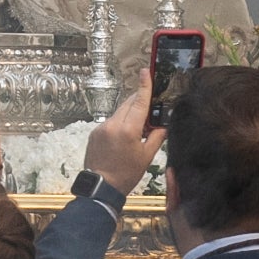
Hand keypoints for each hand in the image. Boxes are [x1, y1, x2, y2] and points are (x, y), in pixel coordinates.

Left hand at [80, 71, 165, 193]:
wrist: (101, 186)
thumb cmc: (127, 174)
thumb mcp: (147, 157)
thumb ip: (156, 137)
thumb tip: (163, 125)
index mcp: (128, 130)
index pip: (138, 102)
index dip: (144, 86)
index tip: (146, 71)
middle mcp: (113, 124)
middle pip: (128, 104)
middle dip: (138, 102)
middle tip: (149, 109)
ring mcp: (102, 127)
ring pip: (119, 113)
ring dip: (129, 115)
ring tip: (137, 130)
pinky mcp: (95, 132)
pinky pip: (110, 122)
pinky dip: (119, 124)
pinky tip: (123, 138)